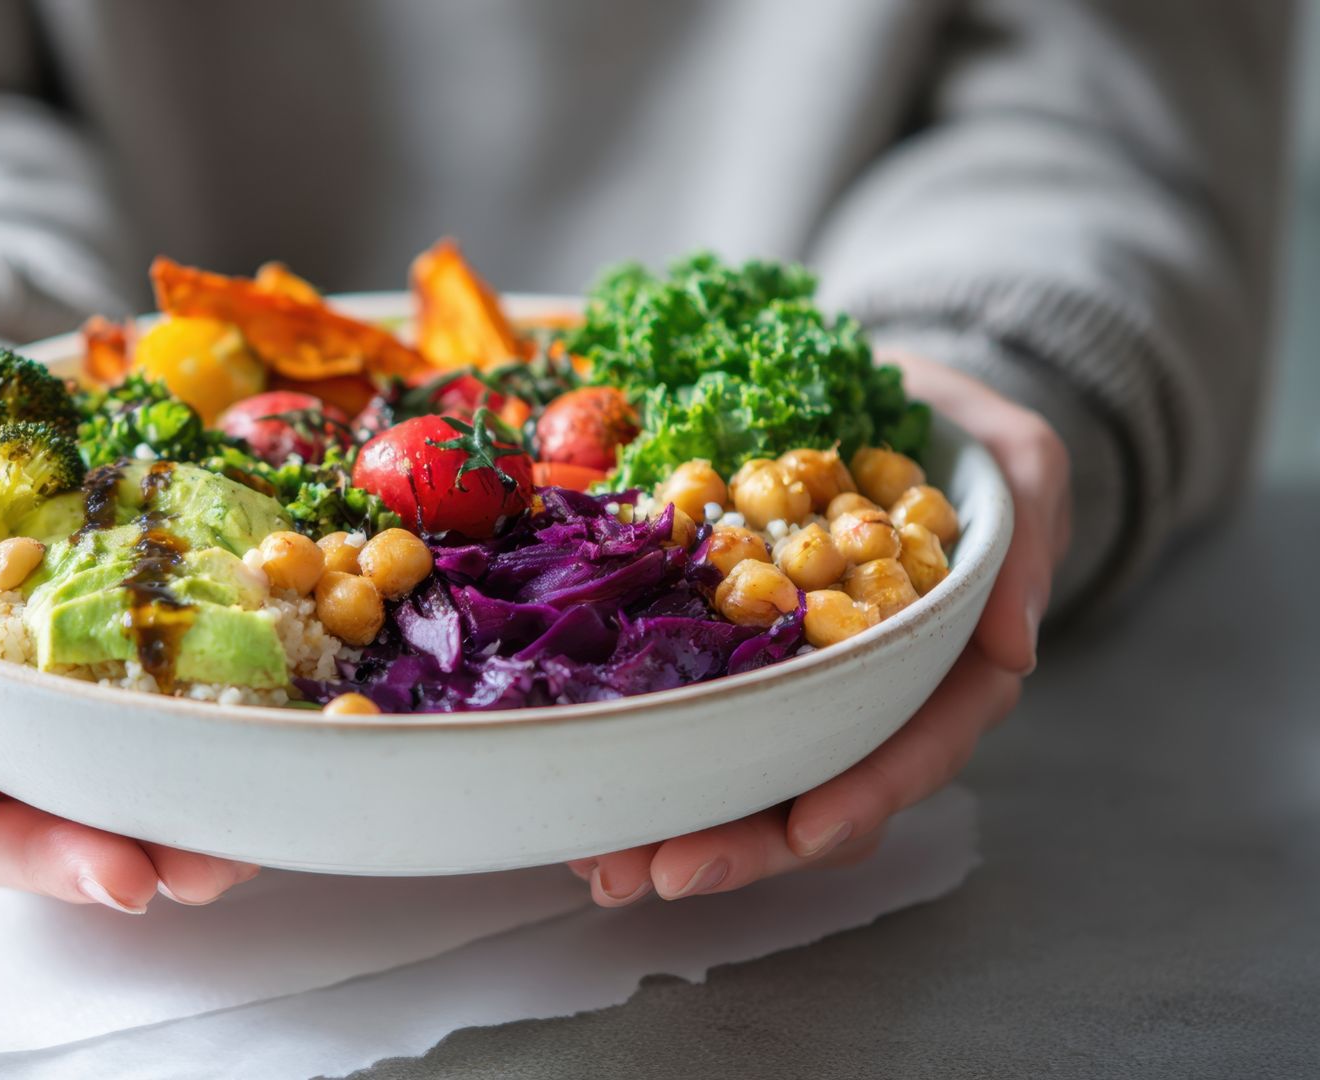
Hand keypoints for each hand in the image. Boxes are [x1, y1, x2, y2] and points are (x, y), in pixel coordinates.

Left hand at [569, 354, 1071, 905]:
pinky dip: (640, 759)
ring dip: (673, 828)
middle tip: (656, 872)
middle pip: (814, 794)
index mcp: (945, 668)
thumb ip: (1023, 543)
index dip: (864, 796)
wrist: (888, 401)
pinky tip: (580, 804)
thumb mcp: (1016, 463)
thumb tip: (1015, 649)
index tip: (806, 833)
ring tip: (598, 866)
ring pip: (746, 779)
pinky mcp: (736, 659)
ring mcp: (800, 685)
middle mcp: (870, 696)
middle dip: (740, 845)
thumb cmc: (962, 438)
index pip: (911, 751)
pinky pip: (690, 721)